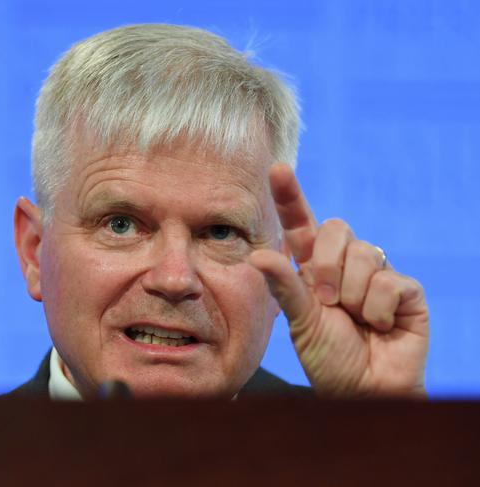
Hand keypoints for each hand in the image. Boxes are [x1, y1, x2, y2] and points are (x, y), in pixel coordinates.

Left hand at [250, 163, 428, 397]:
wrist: (361, 390)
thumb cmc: (328, 356)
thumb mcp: (300, 321)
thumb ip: (285, 286)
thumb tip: (258, 254)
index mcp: (313, 267)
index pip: (301, 223)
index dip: (290, 197)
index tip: (277, 170)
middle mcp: (345, 263)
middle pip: (337, 228)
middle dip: (327, 267)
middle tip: (327, 303)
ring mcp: (377, 273)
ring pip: (365, 253)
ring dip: (353, 294)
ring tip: (355, 318)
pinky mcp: (406, 290)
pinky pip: (390, 281)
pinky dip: (378, 310)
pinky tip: (379, 326)